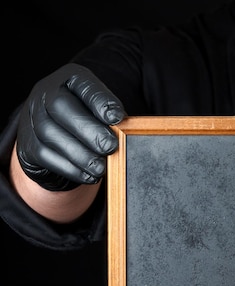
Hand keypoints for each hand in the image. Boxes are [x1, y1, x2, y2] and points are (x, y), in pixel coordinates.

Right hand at [16, 63, 125, 190]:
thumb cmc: (87, 119)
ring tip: (101, 167)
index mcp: (69, 79)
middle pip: (60, 105)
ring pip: (50, 133)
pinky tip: (89, 175)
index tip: (117, 118)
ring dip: (80, 154)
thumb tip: (124, 132)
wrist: (54, 135)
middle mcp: (45, 93)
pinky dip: (70, 168)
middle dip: (88, 129)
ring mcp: (32, 118)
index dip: (99, 100)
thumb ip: (110, 117)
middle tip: (110, 146)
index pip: (82, 83)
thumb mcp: (100, 110)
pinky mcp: (28, 144)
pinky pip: (45, 156)